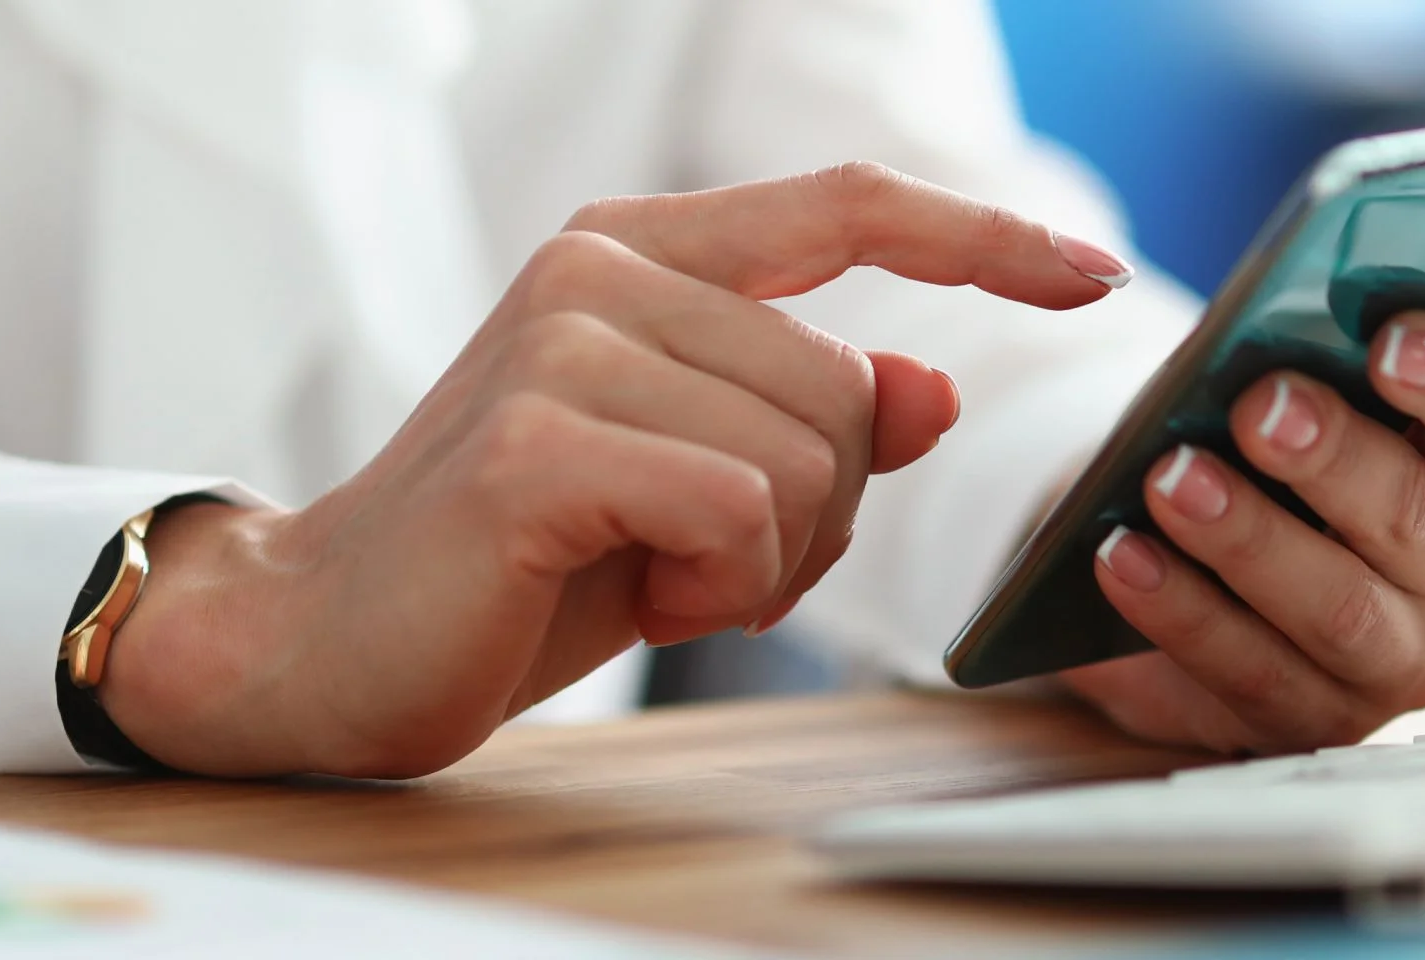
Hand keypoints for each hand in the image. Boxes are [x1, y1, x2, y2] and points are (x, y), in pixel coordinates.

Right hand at [102, 163, 1129, 777]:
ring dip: (763, 556)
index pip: (850, 210)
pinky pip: (742, 512)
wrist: (334, 634)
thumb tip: (936, 388)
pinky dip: (716, 582)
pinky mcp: (540, 440)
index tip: (1090, 273)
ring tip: (651, 566)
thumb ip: (810, 420)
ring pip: (810, 456)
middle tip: (704, 553)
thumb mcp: (696, 480)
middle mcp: (602, 271)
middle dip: (818, 511)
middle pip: (848, 387)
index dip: (983, 238)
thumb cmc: (525, 555)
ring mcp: (565, 342)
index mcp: (642, 255)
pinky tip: (631, 587)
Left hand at [1065, 294, 1424, 754]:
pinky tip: (1121, 557)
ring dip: (1248, 540)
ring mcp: (1400, 657)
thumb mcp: (1293, 377)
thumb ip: (1352, 331)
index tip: (1390, 340)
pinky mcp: (1315, 720)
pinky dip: (1181, 611)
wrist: (1183, 547)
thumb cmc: (1257, 442)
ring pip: (1338, 609)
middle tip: (1256, 405)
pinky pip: (1252, 673)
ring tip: (1168, 480)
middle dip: (1331, 458)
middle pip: (1416, 517)